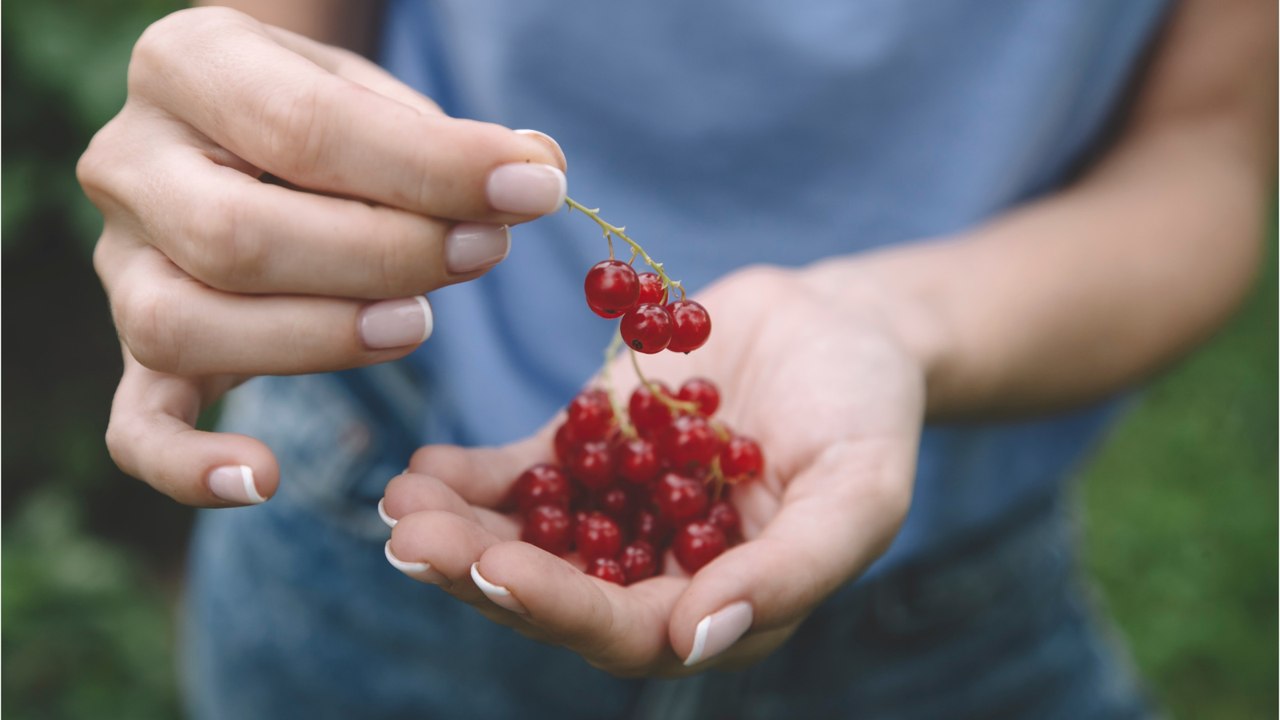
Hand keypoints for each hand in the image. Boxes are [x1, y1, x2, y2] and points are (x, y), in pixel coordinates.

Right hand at [77, 7, 566, 505]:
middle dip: (383, 255)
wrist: (243, 135)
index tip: (530, 188)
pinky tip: (264, 479)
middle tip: (486, 252)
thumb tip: (535, 173)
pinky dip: (190, 465)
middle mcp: (129, 164)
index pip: (305, 128)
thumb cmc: (327, 117)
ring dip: (320, 337)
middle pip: (237, 235)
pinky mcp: (138, 353)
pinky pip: (136, 428)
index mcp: (188, 65)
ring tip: (420, 324)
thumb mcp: (380, 96)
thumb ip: (446, 137)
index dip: (429, 168)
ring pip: (186, 325)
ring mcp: (122, 266)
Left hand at [382, 266, 923, 674]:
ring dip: (457, 530)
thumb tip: (696, 641)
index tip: (494, 569)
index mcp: (719, 605)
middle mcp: (655, 571)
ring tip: (400, 504)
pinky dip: (469, 478)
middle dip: (480, 572)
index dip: (558, 606)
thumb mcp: (859, 493)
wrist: (843, 324)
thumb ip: (789, 572)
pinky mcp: (590, 451)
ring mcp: (616, 511)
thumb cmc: (869, 413)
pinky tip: (421, 469)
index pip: (626, 630)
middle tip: (411, 540)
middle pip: (554, 593)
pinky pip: (521, 476)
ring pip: (524, 538)